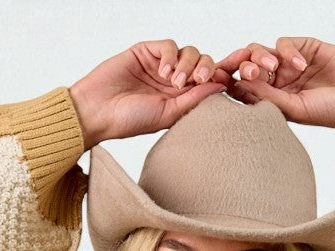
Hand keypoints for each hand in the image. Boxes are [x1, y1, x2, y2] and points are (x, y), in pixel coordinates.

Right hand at [69, 41, 232, 149]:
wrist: (98, 111)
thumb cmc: (129, 120)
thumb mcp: (169, 114)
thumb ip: (195, 99)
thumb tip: (222, 85)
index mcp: (181, 98)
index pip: (208, 81)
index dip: (223, 73)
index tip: (237, 70)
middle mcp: (173, 81)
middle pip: (203, 63)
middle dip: (206, 68)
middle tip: (198, 80)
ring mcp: (160, 65)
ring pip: (188, 52)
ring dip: (186, 64)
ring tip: (173, 81)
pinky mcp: (146, 52)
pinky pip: (169, 45)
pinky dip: (170, 55)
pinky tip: (162, 72)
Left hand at [215, 38, 334, 143]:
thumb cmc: (333, 112)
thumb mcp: (295, 109)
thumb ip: (267, 97)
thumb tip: (237, 85)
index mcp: (272, 102)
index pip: (243, 90)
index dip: (230, 84)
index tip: (220, 83)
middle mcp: (278, 83)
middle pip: (248, 67)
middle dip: (243, 66)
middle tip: (249, 72)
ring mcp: (290, 64)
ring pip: (262, 52)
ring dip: (262, 57)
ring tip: (272, 67)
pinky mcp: (305, 47)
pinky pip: (284, 42)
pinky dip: (288, 51)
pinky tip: (301, 65)